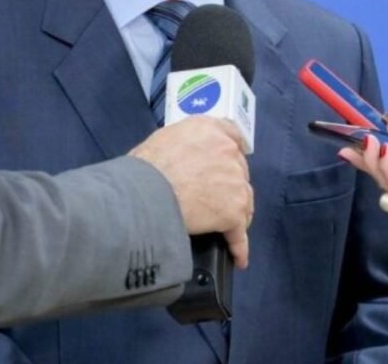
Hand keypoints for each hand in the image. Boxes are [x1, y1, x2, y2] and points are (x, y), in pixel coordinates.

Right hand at [129, 116, 252, 268]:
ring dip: (236, 214)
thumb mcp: (162, 140)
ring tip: (227, 230)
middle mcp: (227, 150)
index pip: (232, 135)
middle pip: (239, 171)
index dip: (231, 152)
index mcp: (208, 129)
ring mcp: (234, 181)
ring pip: (244, 201)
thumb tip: (183, 160)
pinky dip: (238, 246)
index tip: (231, 162)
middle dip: (231, 185)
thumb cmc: (143, 169)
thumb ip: (184, 145)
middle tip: (215, 200)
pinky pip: (239, 233)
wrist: (144, 195)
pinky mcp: (233, 211)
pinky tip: (238, 258)